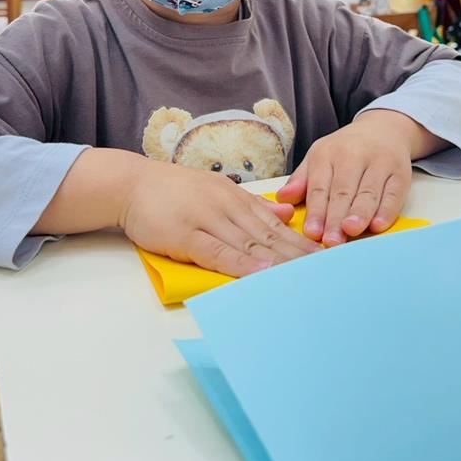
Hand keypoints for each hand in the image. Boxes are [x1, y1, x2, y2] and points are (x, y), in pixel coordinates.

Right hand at [121, 157, 320, 276]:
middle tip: (328, 271)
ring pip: (250, 243)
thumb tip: (284, 214)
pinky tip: (260, 272)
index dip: (303, 242)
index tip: (328, 257)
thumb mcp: (217, 189)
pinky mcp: (186, 235)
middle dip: (300, 255)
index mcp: (237, 197)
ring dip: (279, 261)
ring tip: (305, 276)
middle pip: (270, 235)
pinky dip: (241, 263)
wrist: (132, 183)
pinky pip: (218, 251)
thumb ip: (251, 204)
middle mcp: (228, 206)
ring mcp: (207, 219)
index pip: (277, 224)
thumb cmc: (173, 190)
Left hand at [276, 110, 430, 246]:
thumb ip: (301, 180)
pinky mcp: (400, 172)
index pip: (320, 186)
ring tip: (351, 231)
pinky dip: (386, 210)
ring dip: (359, 214)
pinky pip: (393, 194)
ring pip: (368, 192)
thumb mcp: (319, 157)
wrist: (383, 129)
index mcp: (327, 153)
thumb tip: (282, 198)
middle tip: (330, 241)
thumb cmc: (345, 150)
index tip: (312, 232)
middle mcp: (353, 155)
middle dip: (336, 217)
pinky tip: (378, 225)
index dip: (316, 211)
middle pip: (343, 191)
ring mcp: (379, 162)